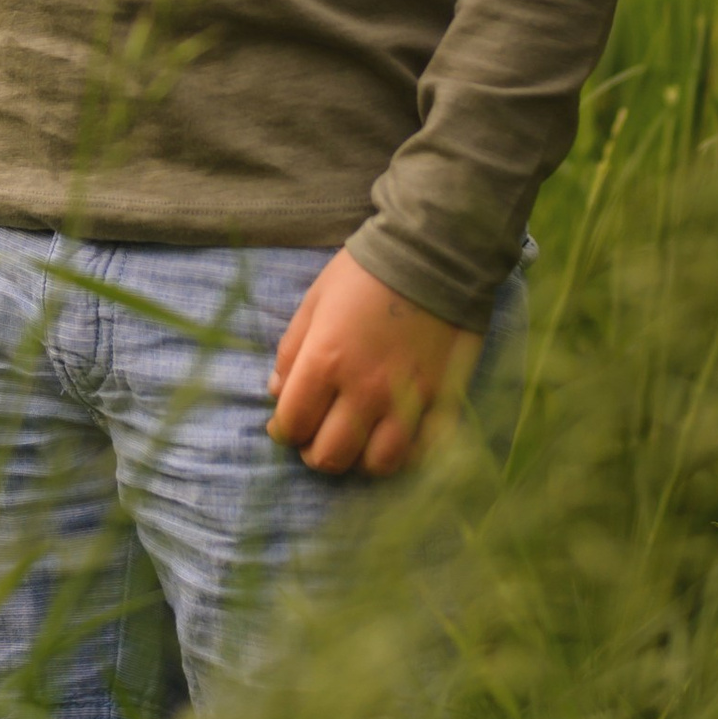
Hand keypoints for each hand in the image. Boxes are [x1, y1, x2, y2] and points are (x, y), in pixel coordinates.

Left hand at [267, 251, 479, 477]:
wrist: (432, 254)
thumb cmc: (364, 273)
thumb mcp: (314, 301)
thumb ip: (292, 350)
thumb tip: (277, 392)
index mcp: (326, 361)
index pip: (293, 424)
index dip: (283, 431)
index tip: (285, 426)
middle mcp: (364, 390)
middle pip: (330, 455)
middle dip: (313, 453)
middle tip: (315, 438)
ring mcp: (405, 400)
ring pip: (376, 464)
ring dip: (358, 459)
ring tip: (353, 442)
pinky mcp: (440, 401)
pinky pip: (419, 451)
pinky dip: (401, 455)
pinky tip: (390, 439)